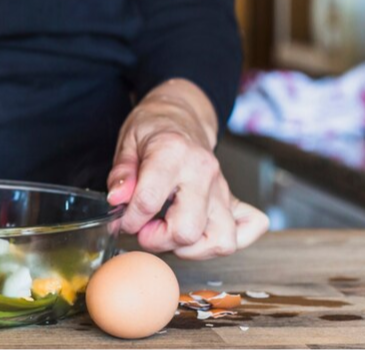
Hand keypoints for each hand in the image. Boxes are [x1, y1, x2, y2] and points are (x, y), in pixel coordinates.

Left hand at [106, 80, 268, 259]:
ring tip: (170, 234)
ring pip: (221, 240)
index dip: (130, 219)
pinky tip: (201, 237)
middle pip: (187, 230)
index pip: (149, 201)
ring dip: (191, 249)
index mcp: (172, 153)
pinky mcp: (233, 199)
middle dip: (158, 239)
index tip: (124, 219)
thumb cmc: (153, 129)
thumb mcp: (127, 142)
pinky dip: (226, 242)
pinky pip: (248, 230)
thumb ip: (121, 174)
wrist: (182, 116)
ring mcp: (222, 187)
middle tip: (145, 228)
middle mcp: (202, 172)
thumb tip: (117, 201)